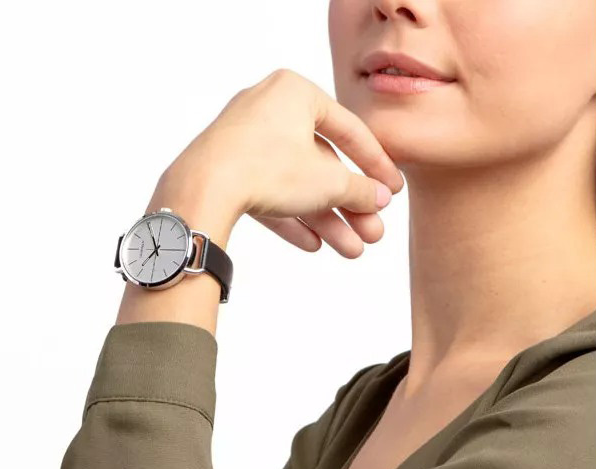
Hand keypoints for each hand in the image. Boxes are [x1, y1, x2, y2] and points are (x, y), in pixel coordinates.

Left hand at [159, 67, 404, 258]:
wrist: (203, 189)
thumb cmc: (267, 168)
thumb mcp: (327, 182)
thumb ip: (359, 189)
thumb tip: (379, 198)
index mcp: (295, 92)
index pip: (348, 130)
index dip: (376, 165)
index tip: (393, 190)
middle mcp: (268, 109)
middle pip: (321, 164)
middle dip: (349, 205)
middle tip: (373, 233)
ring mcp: (244, 141)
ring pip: (296, 185)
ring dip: (326, 219)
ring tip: (351, 250)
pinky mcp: (227, 171)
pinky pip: (268, 194)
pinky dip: (291, 218)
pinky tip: (314, 245)